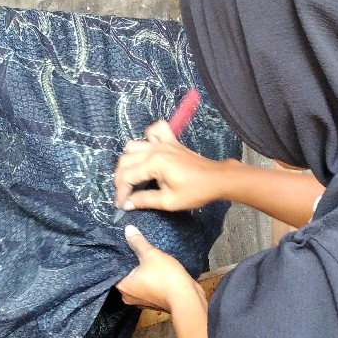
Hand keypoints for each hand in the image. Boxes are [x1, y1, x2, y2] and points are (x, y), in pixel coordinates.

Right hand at [115, 120, 233, 212]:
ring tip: (132, 177)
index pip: (127, 176)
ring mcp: (162, 143)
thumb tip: (127, 203)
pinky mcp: (170, 141)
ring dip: (128, 161)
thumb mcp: (168, 201)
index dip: (121, 192)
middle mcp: (154, 149)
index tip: (121, 205)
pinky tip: (148, 150)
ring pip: (133, 146)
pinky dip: (147, 137)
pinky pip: (154, 131)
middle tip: (125, 195)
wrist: (216, 179)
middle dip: (120, 179)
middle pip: (125, 160)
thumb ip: (144, 200)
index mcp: (153, 163)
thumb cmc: (195, 191)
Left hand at [115, 225, 204, 313]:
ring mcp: (142, 301)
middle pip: (126, 275)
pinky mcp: (154, 302)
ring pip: (138, 281)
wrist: (187, 298)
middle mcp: (128, 296)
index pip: (113, 270)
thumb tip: (128, 229)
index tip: (121, 245)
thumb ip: (138, 242)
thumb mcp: (151, 255)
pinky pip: (148, 286)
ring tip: (145, 255)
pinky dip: (150, 278)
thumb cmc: (165, 277)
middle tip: (133, 247)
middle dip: (131, 263)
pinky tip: (156, 267)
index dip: (118, 257)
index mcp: (123, 287)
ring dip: (142, 271)